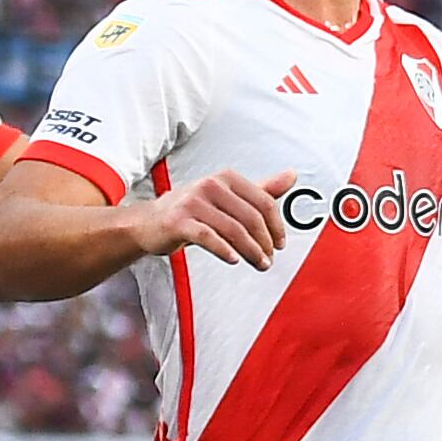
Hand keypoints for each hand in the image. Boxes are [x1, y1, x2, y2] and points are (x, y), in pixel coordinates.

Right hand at [138, 168, 297, 269]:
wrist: (149, 222)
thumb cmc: (192, 210)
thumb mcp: (228, 197)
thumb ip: (261, 189)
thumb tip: (292, 176)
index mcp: (226, 178)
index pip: (264, 201)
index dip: (276, 226)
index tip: (279, 243)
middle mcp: (210, 185)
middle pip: (251, 217)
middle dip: (264, 242)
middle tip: (268, 259)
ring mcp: (193, 202)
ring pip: (233, 229)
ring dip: (250, 251)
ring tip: (258, 264)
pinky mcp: (178, 221)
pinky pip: (208, 237)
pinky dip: (224, 250)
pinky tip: (234, 260)